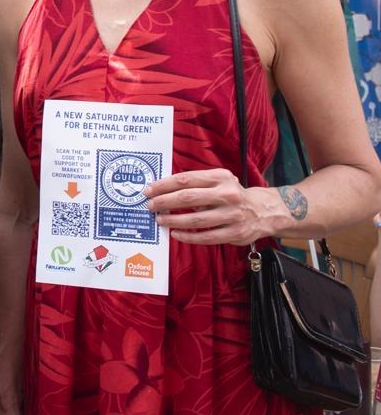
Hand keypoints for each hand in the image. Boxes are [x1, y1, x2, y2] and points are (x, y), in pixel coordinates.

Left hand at [144, 167, 286, 244]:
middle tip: (150, 206)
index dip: (164, 185)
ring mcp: (232, 215)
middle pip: (188, 198)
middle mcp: (227, 194)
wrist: (264, 211)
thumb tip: (163, 189)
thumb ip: (196, 183)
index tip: (149, 190)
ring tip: (160, 220)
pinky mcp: (235, 233)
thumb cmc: (232, 194)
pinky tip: (176, 234)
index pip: (186, 179)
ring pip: (196, 220)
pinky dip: (189, 236)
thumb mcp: (219, 180)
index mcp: (220, 178)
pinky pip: (207, 237)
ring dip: (174, 221)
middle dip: (165, 202)